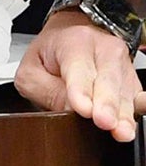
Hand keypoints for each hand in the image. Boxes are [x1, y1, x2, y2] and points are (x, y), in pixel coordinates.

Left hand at [15, 9, 145, 142]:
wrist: (73, 34)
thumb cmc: (51, 53)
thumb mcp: (31, 69)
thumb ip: (45, 90)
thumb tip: (70, 111)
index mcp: (74, 41)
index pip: (78, 67)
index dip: (81, 90)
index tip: (82, 108)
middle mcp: (103, 50)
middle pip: (107, 79)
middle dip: (106, 103)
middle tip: (104, 122)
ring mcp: (121, 65)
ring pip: (124, 91)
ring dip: (122, 114)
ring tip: (120, 131)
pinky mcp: (132, 81)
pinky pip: (133, 98)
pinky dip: (130, 114)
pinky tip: (126, 127)